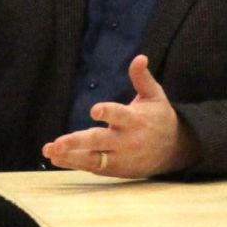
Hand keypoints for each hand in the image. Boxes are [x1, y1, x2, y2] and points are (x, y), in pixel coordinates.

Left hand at [42, 55, 186, 178]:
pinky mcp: (114, 169)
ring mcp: (119, 157)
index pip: (120, 115)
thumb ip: (142, 79)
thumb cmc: (159, 118)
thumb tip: (139, 57)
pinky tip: (56, 158)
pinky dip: (74, 163)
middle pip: (99, 141)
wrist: (175, 150)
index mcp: (135, 120)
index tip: (94, 110)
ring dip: (70, 156)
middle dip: (77, 142)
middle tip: (57, 143)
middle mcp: (126, 140)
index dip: (108, 112)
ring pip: (93, 158)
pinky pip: (92, 167)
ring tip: (50, 151)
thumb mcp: (155, 96)